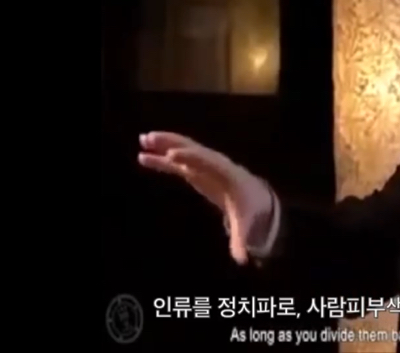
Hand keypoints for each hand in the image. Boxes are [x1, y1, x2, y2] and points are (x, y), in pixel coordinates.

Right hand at [137, 131, 271, 263]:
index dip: (191, 158)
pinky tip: (143, 157)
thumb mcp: (247, 225)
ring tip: (143, 139)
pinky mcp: (196, 172)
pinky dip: (161, 160)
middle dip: (174, 143)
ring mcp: (205, 167)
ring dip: (164, 144)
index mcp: (229, 175)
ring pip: (183, 152)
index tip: (172, 155)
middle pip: (194, 150)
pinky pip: (176, 163)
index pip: (209, 162)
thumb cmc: (252, 210)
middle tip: (152, 137)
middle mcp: (216, 165)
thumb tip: (243, 261)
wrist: (256, 200)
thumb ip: (242, 242)